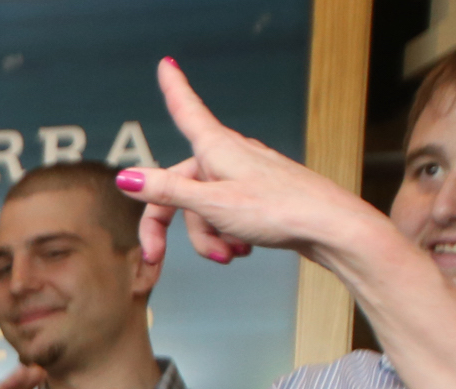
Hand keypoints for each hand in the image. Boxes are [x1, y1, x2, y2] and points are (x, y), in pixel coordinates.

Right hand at [123, 58, 381, 268]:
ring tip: (227, 253)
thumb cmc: (279, 209)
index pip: (186, 111)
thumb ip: (167, 191)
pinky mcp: (257, 195)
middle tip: (155, 257)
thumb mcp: (212, 203)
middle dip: (172, 227)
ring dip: (207, 237)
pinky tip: (241, 248)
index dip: (174, 88)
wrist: (328, 228)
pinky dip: (226, 235)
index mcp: (216, 149)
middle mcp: (228, 157)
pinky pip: (224, 215)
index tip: (166, 65)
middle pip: (180, 186)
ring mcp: (243, 176)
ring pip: (202, 208)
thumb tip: (127, 178)